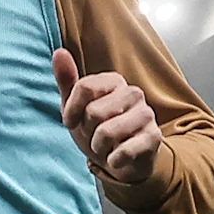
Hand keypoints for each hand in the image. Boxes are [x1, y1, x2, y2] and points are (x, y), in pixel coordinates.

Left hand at [53, 47, 159, 186]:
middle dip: (87, 131)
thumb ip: (67, 81)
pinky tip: (117, 158)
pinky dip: (113, 160)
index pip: (84, 87)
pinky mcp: (154, 137)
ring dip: (99, 147)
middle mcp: (133, 93)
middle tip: (95, 136)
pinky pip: (124, 151)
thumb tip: (59, 52)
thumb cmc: (97, 130)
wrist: (121, 162)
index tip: (71, 122)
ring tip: (106, 147)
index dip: (71, 111)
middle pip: (94, 112)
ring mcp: (146, 114)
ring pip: (107, 132)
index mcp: (114, 81)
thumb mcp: (76, 107)